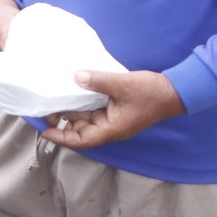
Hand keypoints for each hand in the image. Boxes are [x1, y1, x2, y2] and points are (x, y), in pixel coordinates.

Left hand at [40, 70, 185, 148]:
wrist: (174, 90)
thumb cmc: (151, 93)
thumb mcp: (122, 85)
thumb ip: (98, 81)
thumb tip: (76, 77)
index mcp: (112, 129)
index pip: (81, 140)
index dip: (61, 138)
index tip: (43, 130)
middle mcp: (110, 127)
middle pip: (79, 131)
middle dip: (60, 124)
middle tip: (42, 110)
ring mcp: (112, 118)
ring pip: (84, 120)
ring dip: (68, 113)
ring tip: (50, 101)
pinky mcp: (114, 109)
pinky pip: (92, 110)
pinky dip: (79, 104)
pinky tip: (68, 93)